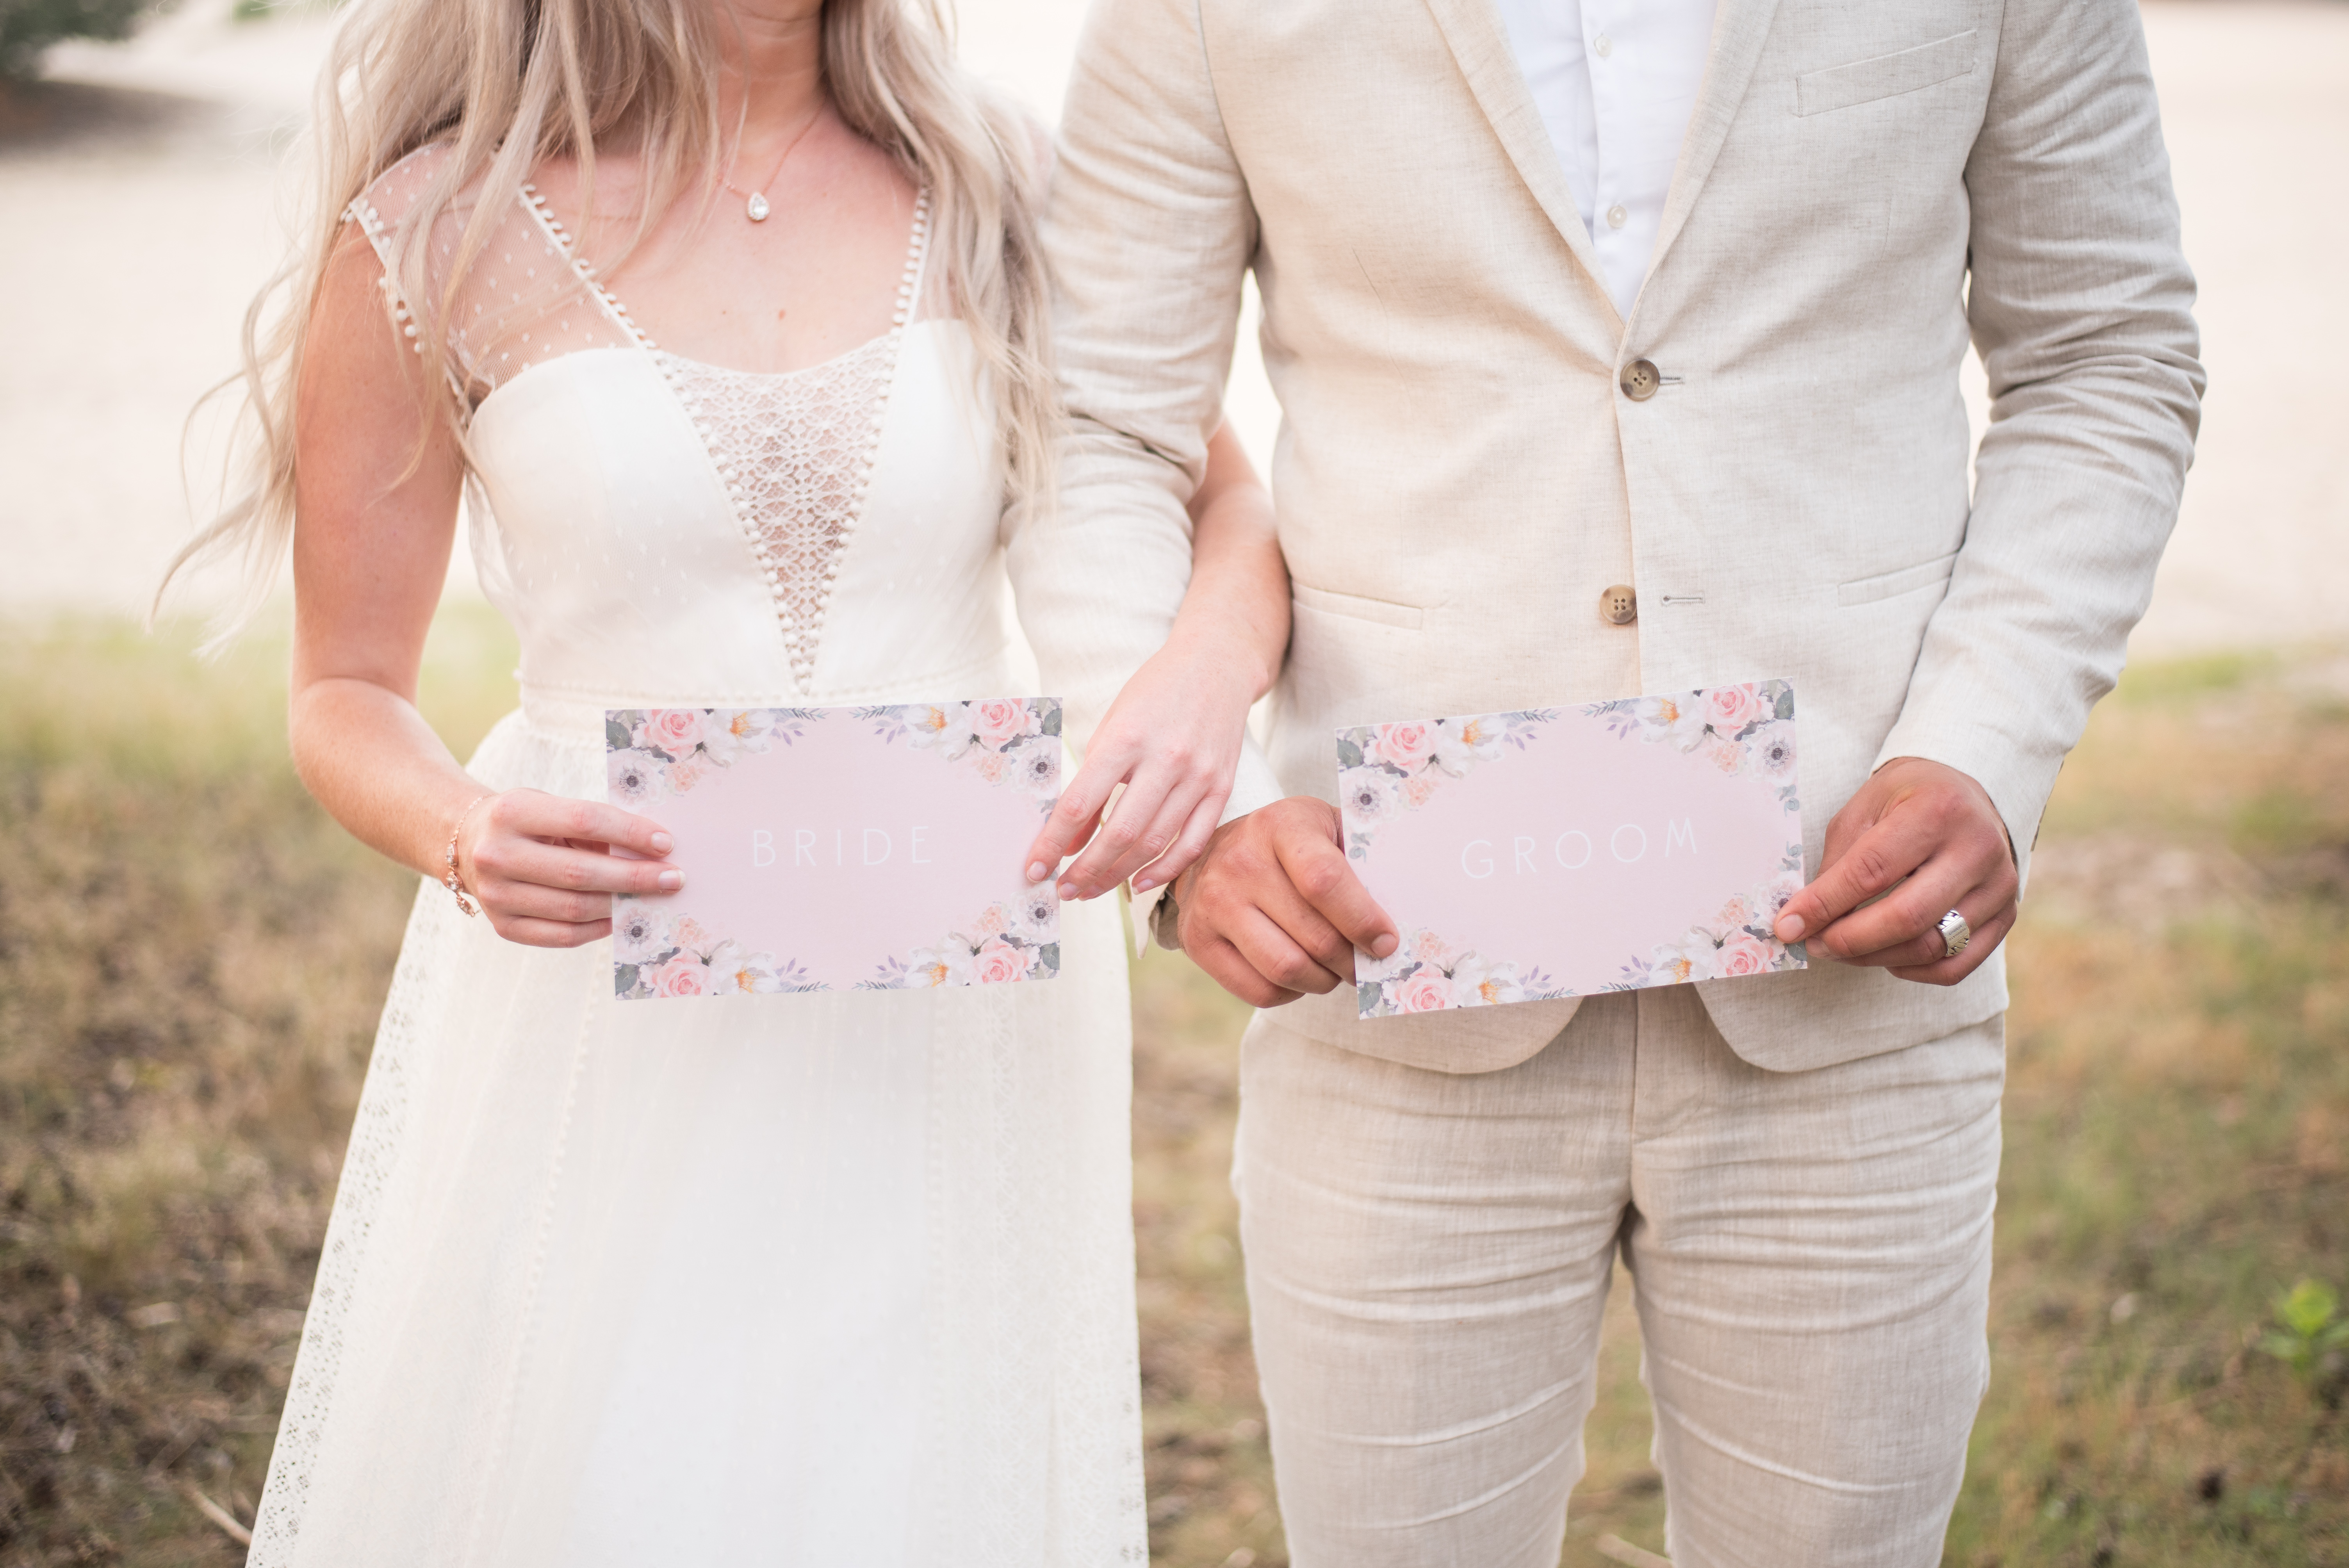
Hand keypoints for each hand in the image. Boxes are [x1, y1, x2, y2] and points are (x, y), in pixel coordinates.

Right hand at [456, 789, 683, 947]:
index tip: (667, 843)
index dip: (630, 832)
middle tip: (674, 878)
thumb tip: (654, 851)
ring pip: (574, 909)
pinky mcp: (501, 927)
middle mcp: (497, 855)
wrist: (467, 842)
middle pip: (581, 872)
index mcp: (512, 812)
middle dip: (635, 877)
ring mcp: (496, 896)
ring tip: (654, 899)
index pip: (584, 820)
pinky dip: (598, 929)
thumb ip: (594, 826)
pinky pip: (561, 936)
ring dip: (622, 906)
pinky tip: (621, 917)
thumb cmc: (527, 822)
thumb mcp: (551, 808)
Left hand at [1023, 626, 1266, 900]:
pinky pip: (1192, 842)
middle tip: (1063, 890)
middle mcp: (1166, 759)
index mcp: (1127, 737)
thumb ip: (1091, 783)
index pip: (1080, 804)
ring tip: (1091, 890)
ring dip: (1117, 875)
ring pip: (1154, 843)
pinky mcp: (1222, 788)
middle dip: (1086, 870)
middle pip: (1119, 833)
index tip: (1034, 868)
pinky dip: (1165, 870)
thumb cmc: (1154, 694)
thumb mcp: (1111, 727)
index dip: (1052, 842)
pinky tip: (1140, 883)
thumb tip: (1067, 841)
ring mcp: (1199, 776)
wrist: (1216, 665)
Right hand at [1166, 797, 1400, 1007]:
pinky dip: (1291, 993)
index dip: (1363, 920)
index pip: (1324, 881)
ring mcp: (1212, 903)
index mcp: (1280, 826)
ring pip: (1287, 969)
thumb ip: (1362, 863)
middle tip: (1367, 964)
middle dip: (1352, 961)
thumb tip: (1407, 919)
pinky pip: (1259, 991)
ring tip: (1335, 971)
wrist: (1216, 852)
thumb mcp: (1326, 830)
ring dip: (1324, 980)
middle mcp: (1239, 862)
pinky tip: (1301, 974)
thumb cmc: (1290, 844)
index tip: (1387, 942)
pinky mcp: (1197, 941)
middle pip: (1313, 936)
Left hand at [1772, 757, 2018, 983]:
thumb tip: (1804, 918)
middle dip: (1848, 940)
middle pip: (1906, 917)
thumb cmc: (1906, 800)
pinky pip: (1955, 966)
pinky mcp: (2007, 915)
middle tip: (1814, 945)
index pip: (1872, 870)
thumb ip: (1839, 862)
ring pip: (1931, 947)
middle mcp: (1978, 849)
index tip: (1787, 927)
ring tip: (1839, 949)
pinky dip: (1911, 970)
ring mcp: (2000, 886)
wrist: (1966, 794)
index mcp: (1937, 811)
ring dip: (1873, 958)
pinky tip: (1884, 955)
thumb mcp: (1864, 809)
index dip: (1824, 904)